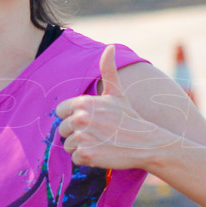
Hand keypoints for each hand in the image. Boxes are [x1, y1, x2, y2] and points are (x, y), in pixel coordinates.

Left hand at [55, 45, 164, 168]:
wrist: (145, 142)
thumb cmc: (129, 118)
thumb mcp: (117, 92)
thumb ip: (108, 70)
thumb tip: (110, 47)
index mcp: (83, 102)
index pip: (60, 112)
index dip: (73, 118)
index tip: (90, 121)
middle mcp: (80, 118)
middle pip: (62, 130)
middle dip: (77, 134)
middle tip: (98, 134)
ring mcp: (82, 136)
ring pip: (68, 146)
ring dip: (82, 147)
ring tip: (100, 143)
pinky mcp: (86, 154)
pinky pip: (75, 159)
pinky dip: (87, 159)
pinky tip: (102, 152)